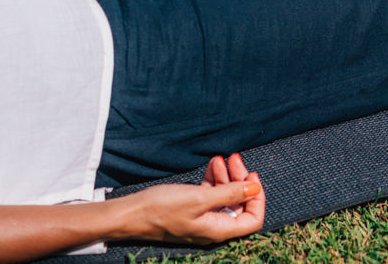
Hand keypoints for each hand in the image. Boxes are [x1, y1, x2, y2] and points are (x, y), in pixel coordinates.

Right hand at [117, 155, 263, 244]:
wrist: (131, 214)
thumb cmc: (162, 209)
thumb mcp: (199, 197)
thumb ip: (230, 193)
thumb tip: (255, 189)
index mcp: (219, 230)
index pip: (252, 218)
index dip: (257, 197)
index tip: (251, 176)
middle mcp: (214, 227)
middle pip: (239, 204)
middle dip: (240, 180)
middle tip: (234, 158)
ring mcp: (203, 219)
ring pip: (225, 197)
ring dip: (226, 177)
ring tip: (220, 158)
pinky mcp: (192, 210)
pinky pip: (210, 195)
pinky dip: (213, 180)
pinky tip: (211, 166)